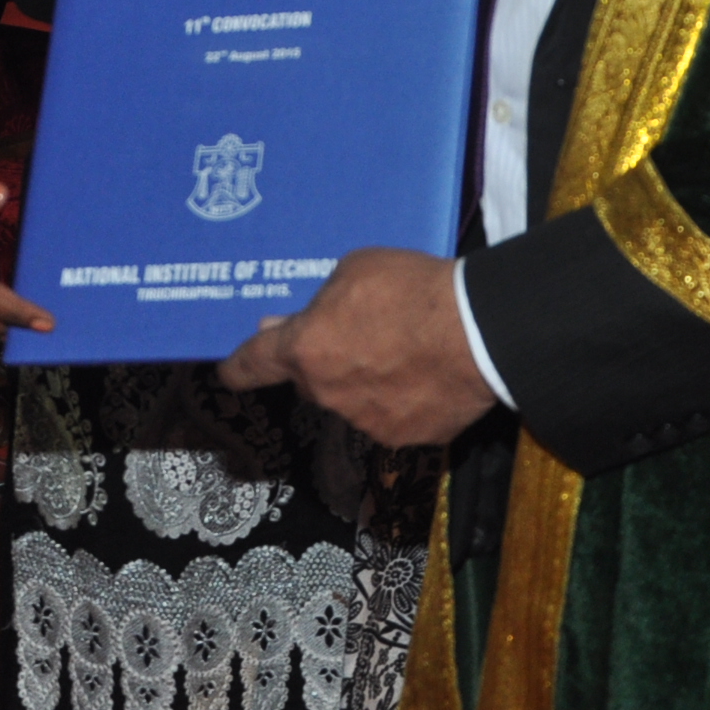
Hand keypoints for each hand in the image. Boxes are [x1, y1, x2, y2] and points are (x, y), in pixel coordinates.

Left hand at [219, 247, 495, 447]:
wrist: (481, 331)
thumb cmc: (412, 289)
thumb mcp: (356, 271)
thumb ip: (321, 303)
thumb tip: (292, 325)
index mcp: (306, 350)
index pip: (255, 365)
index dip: (238, 368)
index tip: (228, 373)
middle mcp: (327, 394)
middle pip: (313, 379)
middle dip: (327, 361)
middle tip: (361, 334)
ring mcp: (367, 423)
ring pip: (354, 400)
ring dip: (367, 380)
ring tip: (408, 350)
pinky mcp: (408, 439)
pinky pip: (395, 416)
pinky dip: (403, 399)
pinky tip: (429, 374)